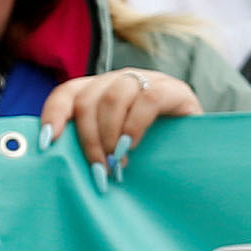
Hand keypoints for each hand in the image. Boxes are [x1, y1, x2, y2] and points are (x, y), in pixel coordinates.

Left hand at [43, 69, 203, 181]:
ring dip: (109, 136)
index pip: (68, 92)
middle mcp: (122, 80)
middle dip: (88, 139)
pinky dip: (134, 126)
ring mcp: (149, 81)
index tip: (47, 143)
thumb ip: (93, 145)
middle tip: (97, 170)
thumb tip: (54, 159)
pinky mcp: (176, 90)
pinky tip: (132, 148)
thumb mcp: (116, 148)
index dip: (54, 114)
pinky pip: (147, 100)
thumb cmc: (153, 156)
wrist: (203, 154)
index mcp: (102, 90)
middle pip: (88, 99)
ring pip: (113, 97)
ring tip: (115, 163)